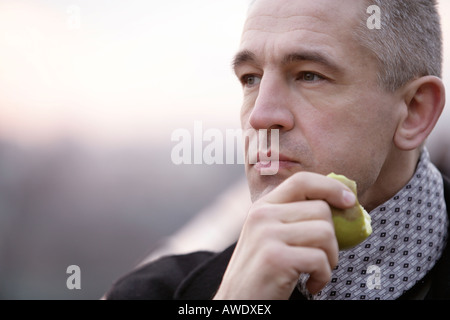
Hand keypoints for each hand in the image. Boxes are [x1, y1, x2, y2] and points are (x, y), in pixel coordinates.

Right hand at [213, 172, 356, 299]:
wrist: (239, 301)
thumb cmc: (262, 271)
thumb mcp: (271, 235)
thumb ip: (294, 217)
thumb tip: (341, 203)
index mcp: (263, 206)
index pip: (302, 180)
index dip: (330, 187)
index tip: (348, 201)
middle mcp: (262, 215)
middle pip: (321, 209)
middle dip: (332, 237)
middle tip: (322, 257)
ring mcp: (267, 235)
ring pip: (325, 233)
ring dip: (330, 258)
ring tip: (315, 271)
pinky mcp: (275, 258)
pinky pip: (320, 259)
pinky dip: (323, 277)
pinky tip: (311, 284)